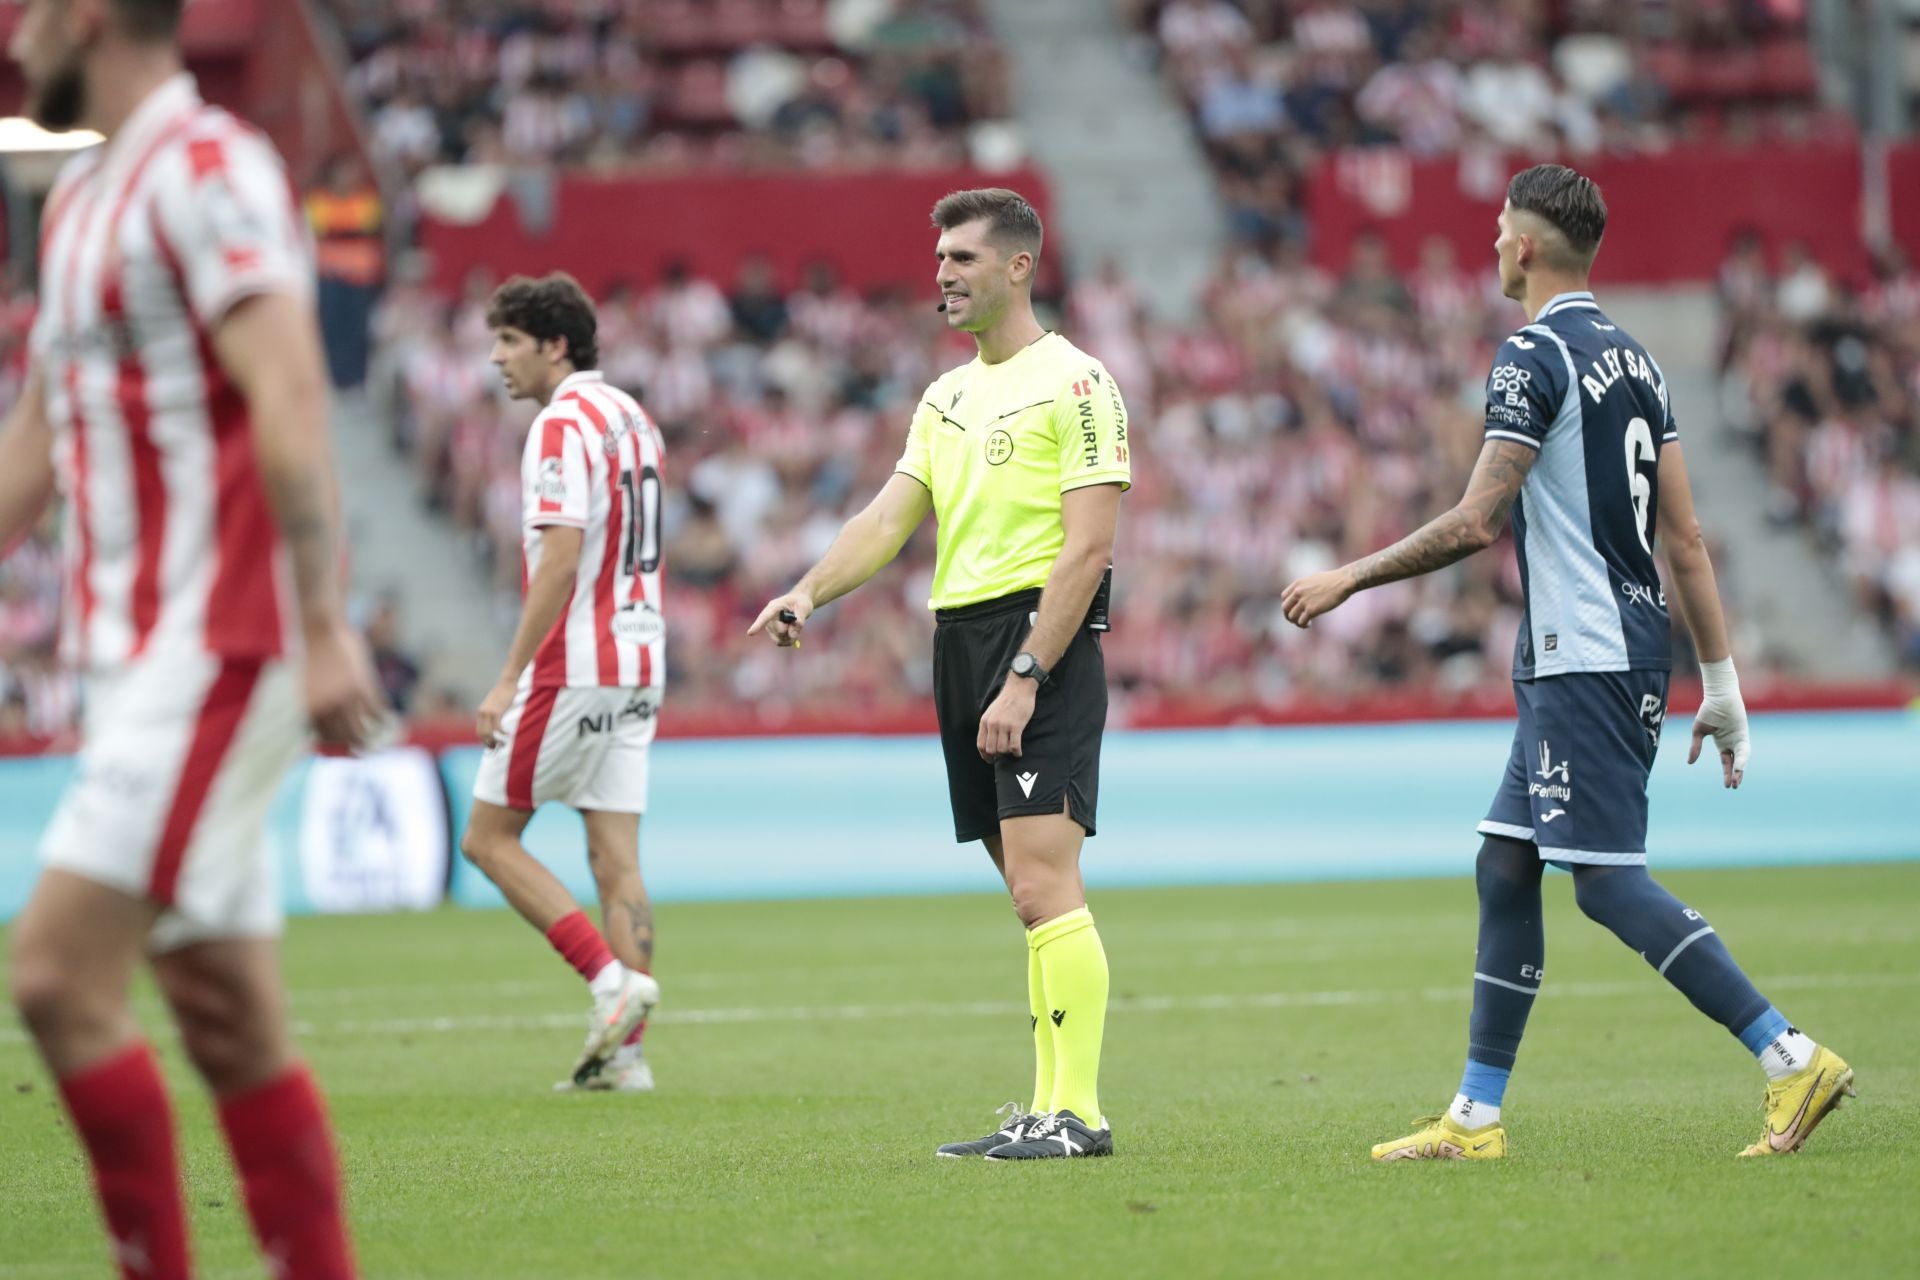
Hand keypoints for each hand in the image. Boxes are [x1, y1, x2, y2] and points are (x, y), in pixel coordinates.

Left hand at [303, 619, 385, 750]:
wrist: (320, 629)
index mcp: (311, 707)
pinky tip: (388, 721)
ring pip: (362, 729)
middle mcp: (328, 707)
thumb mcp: (309, 684)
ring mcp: (346, 698)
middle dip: (355, 749)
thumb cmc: (313, 654)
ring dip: (371, 738)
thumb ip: (316, 705)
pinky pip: (376, 712)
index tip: (345, 750)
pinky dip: (383, 719)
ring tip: (380, 743)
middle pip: (344, 738)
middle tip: (364, 754)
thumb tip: (317, 724)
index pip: (325, 737)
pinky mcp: (363, 687)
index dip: (335, 747)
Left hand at [476, 677, 516, 748]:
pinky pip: (498, 728)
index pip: (479, 731)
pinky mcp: (497, 712)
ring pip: (488, 733)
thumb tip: (496, 721)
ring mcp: (489, 713)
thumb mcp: (495, 703)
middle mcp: (482, 713)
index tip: (492, 745)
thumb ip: (493, 711)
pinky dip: (503, 734)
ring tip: (503, 744)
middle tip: (498, 747)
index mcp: (481, 712)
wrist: (508, 681)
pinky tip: (508, 735)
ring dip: (496, 741)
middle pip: (482, 734)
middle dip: (489, 743)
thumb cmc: (505, 692)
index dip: (484, 740)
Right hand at [748, 591, 814, 646]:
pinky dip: (788, 641)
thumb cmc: (801, 602)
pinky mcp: (773, 633)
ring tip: (796, 628)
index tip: (750, 633)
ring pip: (778, 639)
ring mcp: (770, 626)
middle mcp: (769, 617)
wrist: (799, 603)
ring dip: (789, 637)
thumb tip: (792, 636)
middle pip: (778, 631)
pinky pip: (779, 642)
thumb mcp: (804, 608)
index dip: (758, 625)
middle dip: (790, 631)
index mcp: (774, 606)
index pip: (765, 617)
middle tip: (798, 622)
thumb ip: (799, 620)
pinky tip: (793, 633)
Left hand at [977, 676, 1036, 761]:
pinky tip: (1018, 752)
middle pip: (991, 749)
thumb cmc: (1007, 701)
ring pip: (1002, 749)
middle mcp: (992, 724)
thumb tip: (988, 742)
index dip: (985, 755)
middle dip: (997, 755)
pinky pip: (1014, 746)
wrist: (1019, 689)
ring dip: (1007, 754)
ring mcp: (1004, 725)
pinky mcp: (1016, 726)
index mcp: (985, 721)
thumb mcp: (991, 712)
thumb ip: (988, 725)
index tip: (990, 759)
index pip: (980, 744)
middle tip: (1003, 755)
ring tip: (1012, 751)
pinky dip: (1016, 752)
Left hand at [1280, 569, 1352, 628]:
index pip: (1284, 597)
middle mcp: (1298, 592)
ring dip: (1296, 622)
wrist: (1343, 582)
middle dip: (1288, 616)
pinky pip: (1301, 621)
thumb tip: (1303, 595)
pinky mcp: (1312, 610)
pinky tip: (1309, 624)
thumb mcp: (1313, 579)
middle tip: (1295, 620)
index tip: (1294, 609)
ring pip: (1292, 617)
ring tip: (1304, 623)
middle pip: (1285, 608)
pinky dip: (1304, 625)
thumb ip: (1305, 586)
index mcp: (1298, 583)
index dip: (1288, 605)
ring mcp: (1304, 601)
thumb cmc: (1333, 580)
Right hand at [1689, 691, 1749, 788]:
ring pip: (1741, 757)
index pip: (1727, 761)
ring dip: (1739, 770)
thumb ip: (1696, 747)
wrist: (1718, 695)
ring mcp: (1739, 738)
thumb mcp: (1699, 731)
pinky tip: (1740, 768)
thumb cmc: (1708, 710)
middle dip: (1734, 775)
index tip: (1727, 785)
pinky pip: (1743, 749)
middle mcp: (1733, 742)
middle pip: (1736, 762)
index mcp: (1724, 742)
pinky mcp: (1743, 733)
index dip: (1727, 772)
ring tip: (1736, 781)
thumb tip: (1689, 763)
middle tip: (1733, 787)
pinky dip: (1742, 759)